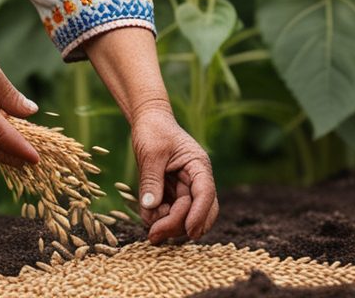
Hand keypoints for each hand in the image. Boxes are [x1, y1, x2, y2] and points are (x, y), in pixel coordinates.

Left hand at [131, 107, 217, 243]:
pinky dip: (160, 218)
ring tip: (148, 221)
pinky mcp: (173, 194)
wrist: (148, 120)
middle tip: (155, 235)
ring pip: (185, 217)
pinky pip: (171, 214)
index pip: (206, 193)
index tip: (190, 232)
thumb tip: (152, 208)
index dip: (199, 214)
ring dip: (168, 224)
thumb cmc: (153, 130)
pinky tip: (148, 214)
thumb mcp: (151, 153)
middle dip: (180, 226)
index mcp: (198, 166)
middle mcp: (196, 180)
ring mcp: (186, 188)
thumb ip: (152, 180)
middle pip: (199, 211)